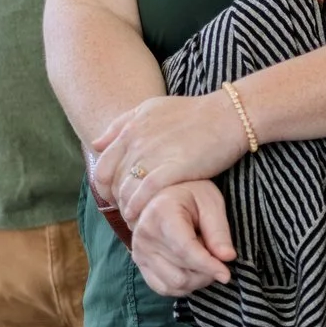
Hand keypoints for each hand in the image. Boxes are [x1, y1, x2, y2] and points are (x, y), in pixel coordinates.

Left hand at [91, 92, 251, 225]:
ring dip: (127, 208)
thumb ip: (121, 124)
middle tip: (127, 212)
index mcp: (130, 129)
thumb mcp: (152, 108)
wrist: (229, 115)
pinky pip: (145, 194)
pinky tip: (142, 216)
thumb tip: (96, 143)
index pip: (103, 167)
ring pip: (126, 190)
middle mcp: (136, 142)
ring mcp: (153, 155)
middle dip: (116, 201)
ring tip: (137, 218)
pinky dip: (139, 207)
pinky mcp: (173, 168)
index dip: (105, 188)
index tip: (117, 197)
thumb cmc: (194, 112)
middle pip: (113, 182)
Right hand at [127, 180, 237, 297]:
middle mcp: (144, 236)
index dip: (207, 265)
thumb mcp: (211, 203)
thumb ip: (218, 231)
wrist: (163, 193)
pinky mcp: (140, 263)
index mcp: (161, 214)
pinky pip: (163, 288)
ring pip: (174, 284)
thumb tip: (228, 258)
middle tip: (219, 257)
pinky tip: (195, 270)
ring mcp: (139, 252)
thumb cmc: (191, 194)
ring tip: (207, 260)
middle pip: (181, 272)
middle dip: (207, 272)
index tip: (226, 275)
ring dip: (197, 280)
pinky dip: (184, 286)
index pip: (184, 249)